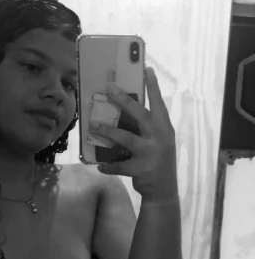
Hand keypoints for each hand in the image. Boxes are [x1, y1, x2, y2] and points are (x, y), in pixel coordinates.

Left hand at [89, 67, 177, 202]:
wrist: (164, 190)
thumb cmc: (158, 161)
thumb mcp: (159, 141)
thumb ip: (147, 128)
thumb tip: (124, 113)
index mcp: (164, 128)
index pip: (158, 103)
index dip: (153, 86)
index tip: (146, 68)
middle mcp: (159, 137)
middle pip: (141, 115)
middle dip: (124, 101)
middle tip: (109, 88)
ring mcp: (151, 153)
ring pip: (126, 138)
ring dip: (108, 131)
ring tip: (93, 125)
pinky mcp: (141, 168)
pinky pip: (119, 165)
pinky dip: (108, 166)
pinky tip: (100, 166)